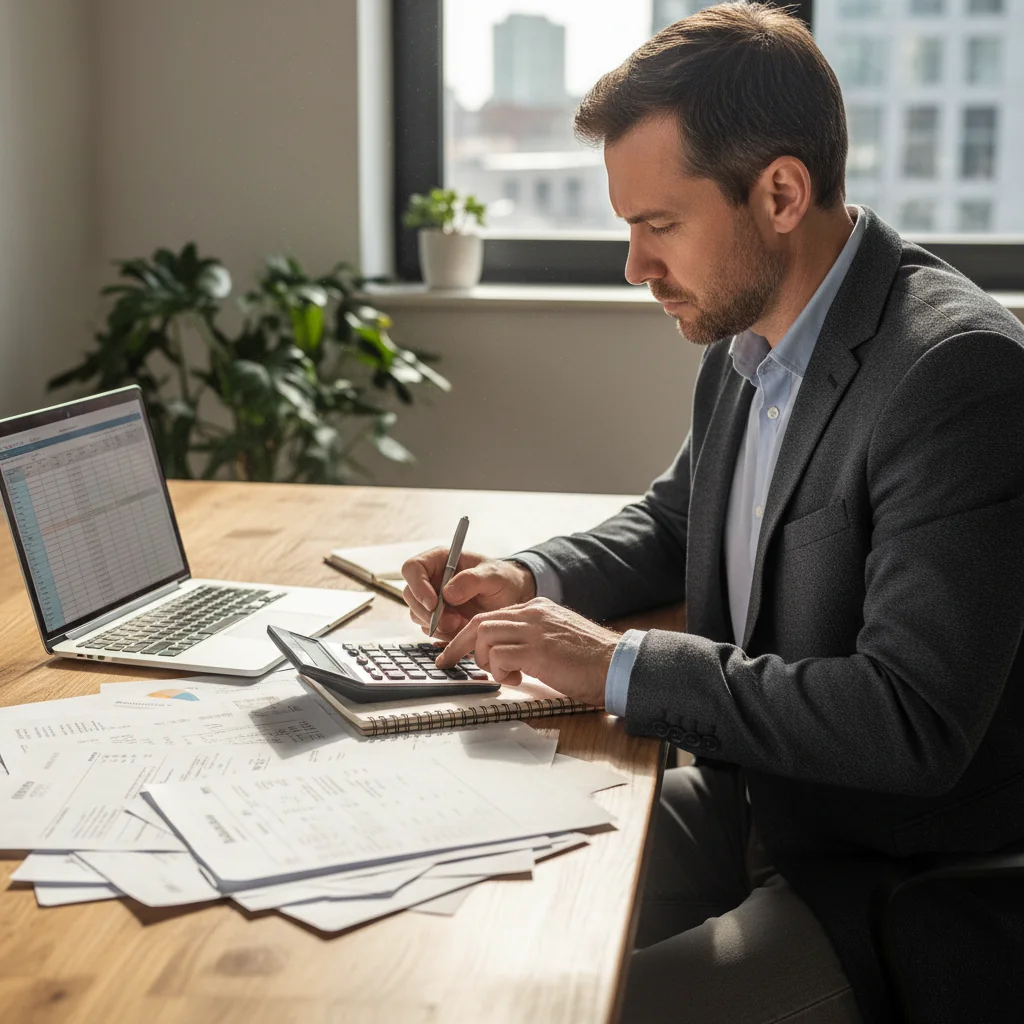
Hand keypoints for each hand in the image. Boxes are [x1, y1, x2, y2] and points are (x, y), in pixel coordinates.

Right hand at [401, 549, 535, 640]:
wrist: (511, 598)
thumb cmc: (502, 579)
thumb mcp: (492, 576)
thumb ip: (471, 580)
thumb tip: (447, 594)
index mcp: (440, 560)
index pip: (412, 568)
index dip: (417, 586)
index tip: (433, 604)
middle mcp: (431, 578)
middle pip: (410, 595)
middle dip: (428, 613)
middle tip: (452, 622)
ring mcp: (432, 598)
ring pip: (417, 615)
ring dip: (436, 626)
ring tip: (462, 624)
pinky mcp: (437, 617)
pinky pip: (429, 628)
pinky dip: (442, 634)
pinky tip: (461, 629)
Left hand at [434, 597, 618, 707]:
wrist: (618, 664)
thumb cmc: (592, 661)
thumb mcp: (558, 640)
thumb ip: (533, 641)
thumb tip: (507, 659)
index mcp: (538, 609)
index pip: (493, 615)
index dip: (469, 633)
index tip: (454, 649)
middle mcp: (533, 614)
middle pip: (480, 622)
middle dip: (458, 644)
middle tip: (446, 662)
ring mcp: (534, 630)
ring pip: (484, 635)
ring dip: (482, 659)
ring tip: (499, 674)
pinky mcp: (537, 650)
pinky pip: (498, 656)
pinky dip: (497, 671)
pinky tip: (515, 679)